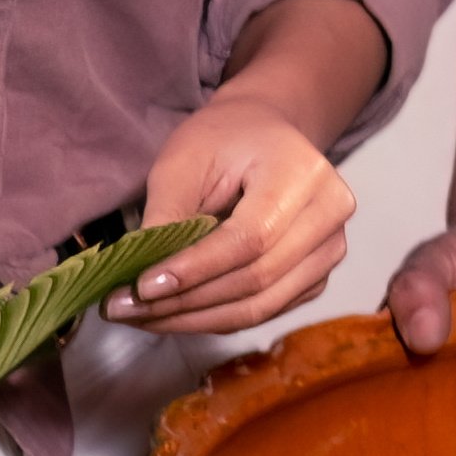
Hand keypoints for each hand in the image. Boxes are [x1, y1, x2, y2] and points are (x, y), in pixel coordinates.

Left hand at [118, 96, 353, 335]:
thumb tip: (142, 280)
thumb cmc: (222, 141)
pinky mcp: (318, 276)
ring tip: (141, 317)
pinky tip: (173, 313)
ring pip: (261, 306)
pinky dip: (215, 319)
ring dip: (195, 319)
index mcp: (303, 173)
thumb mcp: (183, 162)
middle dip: (185, 301)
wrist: (265, 136)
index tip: (141, 287)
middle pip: (257, 279)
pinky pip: (265, 312)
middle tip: (124, 309)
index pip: (250, 238)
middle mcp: (331, 213)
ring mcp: (331, 249)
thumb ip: (167, 217)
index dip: (195, 269)